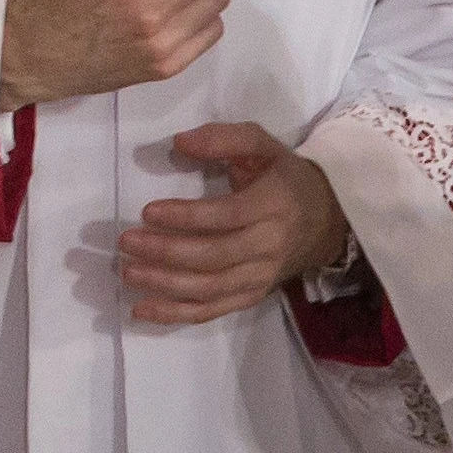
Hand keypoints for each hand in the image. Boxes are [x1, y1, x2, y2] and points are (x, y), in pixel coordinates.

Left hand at [120, 122, 349, 324]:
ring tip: (128, 272)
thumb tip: (180, 141)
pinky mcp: (252, 295)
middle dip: (167, 252)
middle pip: (215, 256)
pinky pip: (214, 309)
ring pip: (211, 288)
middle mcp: (269, 245)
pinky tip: (143, 310)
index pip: (227, 216)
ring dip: (166, 284)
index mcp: (272, 205)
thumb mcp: (262, 146)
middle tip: (126, 242)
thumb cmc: (283, 177)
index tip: (148, 211)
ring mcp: (261, 275)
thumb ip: (224, 138)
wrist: (326, 220)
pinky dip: (177, 314)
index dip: (187, 217)